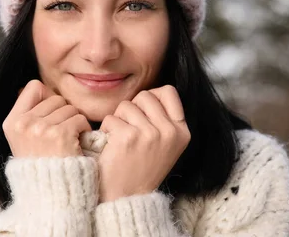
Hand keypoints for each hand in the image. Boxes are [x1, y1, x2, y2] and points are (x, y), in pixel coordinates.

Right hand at [2, 80, 91, 157]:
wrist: (50, 195)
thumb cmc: (41, 166)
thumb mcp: (22, 139)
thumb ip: (28, 115)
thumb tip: (40, 90)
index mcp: (12, 122)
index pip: (33, 87)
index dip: (47, 96)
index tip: (51, 113)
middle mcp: (24, 123)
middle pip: (55, 98)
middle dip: (63, 112)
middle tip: (62, 131)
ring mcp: (41, 129)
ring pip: (70, 108)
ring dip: (74, 121)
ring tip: (68, 139)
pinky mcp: (60, 135)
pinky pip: (79, 118)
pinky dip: (83, 129)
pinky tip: (76, 143)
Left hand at [97, 85, 190, 202]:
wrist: (127, 197)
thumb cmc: (141, 167)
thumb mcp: (164, 144)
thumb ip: (163, 119)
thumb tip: (150, 93)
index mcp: (182, 132)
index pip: (169, 91)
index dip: (152, 97)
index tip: (144, 112)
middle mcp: (170, 132)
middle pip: (145, 95)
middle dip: (132, 108)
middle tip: (129, 128)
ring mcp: (150, 134)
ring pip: (126, 105)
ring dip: (118, 120)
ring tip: (121, 139)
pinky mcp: (129, 137)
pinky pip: (111, 118)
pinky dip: (106, 130)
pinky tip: (111, 146)